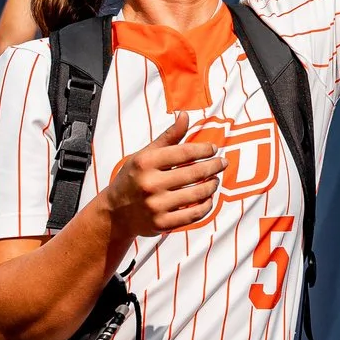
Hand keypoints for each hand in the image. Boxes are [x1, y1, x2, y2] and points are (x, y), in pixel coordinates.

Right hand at [104, 113, 225, 239]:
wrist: (116, 213)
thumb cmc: (134, 178)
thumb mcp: (145, 155)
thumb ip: (168, 137)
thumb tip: (185, 115)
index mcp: (145, 163)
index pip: (184, 152)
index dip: (204, 150)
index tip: (214, 148)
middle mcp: (150, 184)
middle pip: (194, 173)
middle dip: (213, 166)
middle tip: (223, 163)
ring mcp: (156, 206)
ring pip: (197, 194)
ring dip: (212, 186)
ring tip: (215, 180)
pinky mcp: (162, 224)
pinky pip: (193, 214)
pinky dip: (206, 206)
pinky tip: (209, 199)